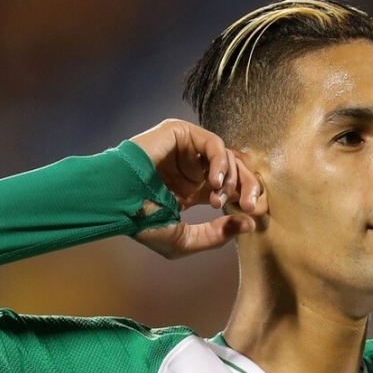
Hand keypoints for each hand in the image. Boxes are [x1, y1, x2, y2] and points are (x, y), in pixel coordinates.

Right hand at [128, 119, 265, 258]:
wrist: (118, 202)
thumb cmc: (143, 223)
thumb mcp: (185, 239)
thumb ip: (218, 234)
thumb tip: (251, 224)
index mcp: (194, 189)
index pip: (232, 187)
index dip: (246, 197)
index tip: (253, 214)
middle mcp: (193, 168)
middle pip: (235, 170)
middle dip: (248, 187)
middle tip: (249, 205)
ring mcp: (187, 150)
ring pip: (227, 156)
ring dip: (231, 178)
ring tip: (218, 198)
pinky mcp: (180, 133)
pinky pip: (213, 143)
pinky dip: (220, 163)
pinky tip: (214, 183)